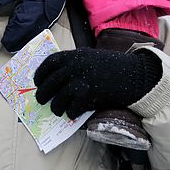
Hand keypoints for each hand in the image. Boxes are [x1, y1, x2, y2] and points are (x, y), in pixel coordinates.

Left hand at [0, 0, 69, 51]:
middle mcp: (37, 20)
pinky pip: (40, 31)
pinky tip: (29, 37)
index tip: (4, 42)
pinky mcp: (50, 19)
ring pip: (33, 36)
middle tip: (8, 47)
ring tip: (17, 46)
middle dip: (16, 42)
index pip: (16, 30)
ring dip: (25, 41)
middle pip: (24, 36)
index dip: (9, 37)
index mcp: (29, 13)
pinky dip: (33, 35)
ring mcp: (45, 21)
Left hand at [34, 48, 160, 118]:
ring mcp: (80, 80)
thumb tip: (55, 79)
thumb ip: (72, 63)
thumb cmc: (110, 67)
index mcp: (72, 55)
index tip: (37, 82)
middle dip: (42, 94)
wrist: (132, 74)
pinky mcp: (88, 95)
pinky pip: (72, 108)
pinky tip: (72, 113)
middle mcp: (73, 66)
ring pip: (58, 99)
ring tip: (57, 110)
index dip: (40, 73)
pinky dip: (70, 113)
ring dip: (56, 107)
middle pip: (49, 83)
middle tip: (41, 100)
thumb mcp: (88, 57)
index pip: (48, 63)